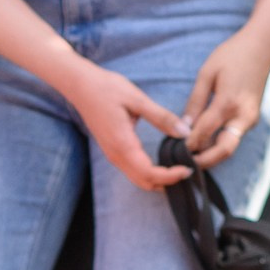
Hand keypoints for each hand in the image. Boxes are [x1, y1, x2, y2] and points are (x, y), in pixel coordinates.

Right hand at [55, 58, 193, 191]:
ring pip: (138, 179)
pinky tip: (164, 163)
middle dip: (167, 183)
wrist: (80, 86)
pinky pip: (133, 170)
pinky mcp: (113, 151)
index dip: (170, 176)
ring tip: (179, 169)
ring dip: (159, 180)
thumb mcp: (138, 99)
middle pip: (144, 182)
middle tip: (188, 171)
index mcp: (123, 144)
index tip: (188, 169)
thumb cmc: (107, 89)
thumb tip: (185, 132)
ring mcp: (113, 154)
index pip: (149, 173)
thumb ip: (162, 118)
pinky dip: (150, 173)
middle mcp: (116, 155)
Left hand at [183, 28, 269, 169]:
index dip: (188, 144)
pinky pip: (234, 138)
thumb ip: (195, 102)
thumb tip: (183, 126)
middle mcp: (243, 115)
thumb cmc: (231, 56)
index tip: (173, 150)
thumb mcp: (206, 74)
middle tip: (185, 164)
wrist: (262, 48)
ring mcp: (251, 119)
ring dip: (211, 155)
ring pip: (230, 147)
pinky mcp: (252, 119)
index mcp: (229, 102)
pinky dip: (218, 144)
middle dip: (204, 161)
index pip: (204, 132)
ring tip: (190, 156)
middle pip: (224, 150)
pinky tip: (202, 144)